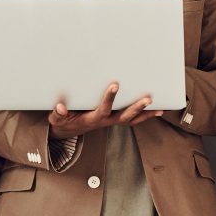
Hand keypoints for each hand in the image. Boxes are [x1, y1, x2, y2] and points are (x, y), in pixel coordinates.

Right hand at [47, 83, 162, 139]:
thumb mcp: (57, 118)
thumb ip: (58, 113)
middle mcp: (105, 122)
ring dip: (145, 114)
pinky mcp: (114, 119)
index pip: (103, 109)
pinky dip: (145, 116)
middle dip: (135, 108)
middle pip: (123, 117)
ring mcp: (111, 121)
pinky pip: (132, 119)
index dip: (109, 99)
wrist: (68, 130)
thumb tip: (60, 107)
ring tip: (158, 107)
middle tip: (147, 98)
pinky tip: (158, 110)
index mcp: (92, 119)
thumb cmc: (63, 120)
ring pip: (131, 119)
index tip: (115, 85)